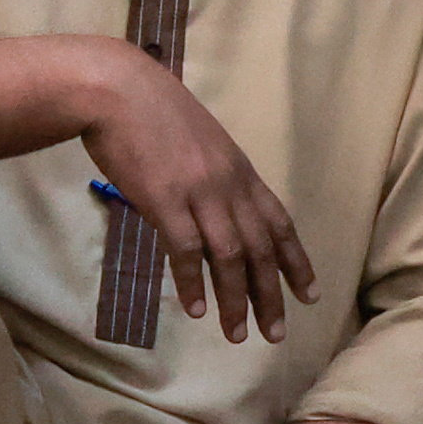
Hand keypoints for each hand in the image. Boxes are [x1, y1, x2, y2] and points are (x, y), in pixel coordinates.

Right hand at [78, 49, 315, 344]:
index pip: (279, 222)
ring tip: (237, 335)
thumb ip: (212, 174)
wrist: (114, 88)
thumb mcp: (198, 140)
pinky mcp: (165, 200)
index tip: (308, 295)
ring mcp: (198, 192)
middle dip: (271, 294)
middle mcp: (228, 184)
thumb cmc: (149, 110)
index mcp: (238, 169)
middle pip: (261, 248)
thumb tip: (215, 206)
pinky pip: (186, 251)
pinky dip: (192, 283)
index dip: (296, 261)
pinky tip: (195, 310)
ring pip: (229, 256)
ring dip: (235, 300)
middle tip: (275, 333)